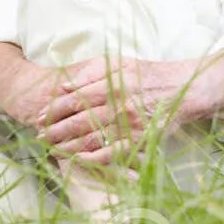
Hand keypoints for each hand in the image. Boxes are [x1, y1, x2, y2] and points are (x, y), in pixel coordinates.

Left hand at [37, 56, 203, 165]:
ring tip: (52, 150)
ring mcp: (131, 124)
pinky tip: (79, 161)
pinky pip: (114, 153)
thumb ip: (91, 71)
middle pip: (80, 121)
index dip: (54, 109)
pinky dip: (95, 158)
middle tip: (39, 137)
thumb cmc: (149, 74)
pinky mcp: (141, 139)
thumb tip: (64, 85)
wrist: (184, 89)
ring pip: (93, 138)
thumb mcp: (120, 63)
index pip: (75, 99)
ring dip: (69, 146)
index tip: (39, 116)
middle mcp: (119, 104)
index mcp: (111, 83)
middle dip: (55, 130)